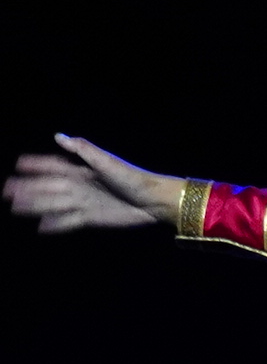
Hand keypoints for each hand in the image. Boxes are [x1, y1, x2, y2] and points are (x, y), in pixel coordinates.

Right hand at [8, 136, 185, 233]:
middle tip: (6, 190)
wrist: (155, 201)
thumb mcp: (107, 162)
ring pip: (53, 204)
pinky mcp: (92, 218)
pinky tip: (40, 227)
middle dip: (27, 188)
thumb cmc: (134, 178)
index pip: (54, 166)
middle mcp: (80, 187)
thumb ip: (83, 150)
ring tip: (15, 207)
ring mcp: (84, 203)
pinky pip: (68, 221)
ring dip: (34, 205)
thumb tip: (57, 136)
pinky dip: (55, 224)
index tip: (19, 164)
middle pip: (47, 187)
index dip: (37, 165)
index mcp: (83, 171)